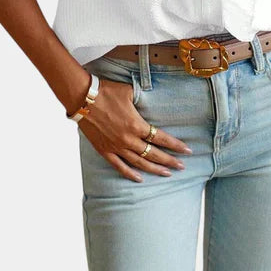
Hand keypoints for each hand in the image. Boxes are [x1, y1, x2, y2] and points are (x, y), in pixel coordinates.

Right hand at [77, 77, 191, 182]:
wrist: (82, 98)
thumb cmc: (107, 92)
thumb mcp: (129, 92)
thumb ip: (142, 99)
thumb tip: (151, 99)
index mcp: (136, 125)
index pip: (161, 138)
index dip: (175, 145)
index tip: (187, 150)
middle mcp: (128, 139)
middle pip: (153, 154)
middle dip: (169, 160)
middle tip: (182, 166)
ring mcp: (116, 146)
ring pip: (139, 163)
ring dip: (154, 169)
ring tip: (167, 173)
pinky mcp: (104, 150)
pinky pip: (119, 166)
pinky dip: (130, 173)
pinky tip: (140, 178)